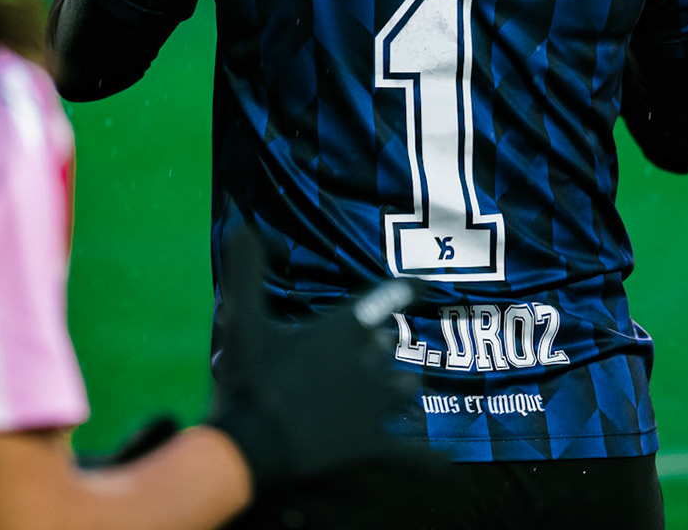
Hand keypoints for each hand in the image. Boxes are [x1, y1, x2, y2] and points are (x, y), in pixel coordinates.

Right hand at [206, 230, 421, 495]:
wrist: (254, 445)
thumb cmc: (250, 379)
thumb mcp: (242, 321)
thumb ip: (245, 272)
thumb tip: (242, 225)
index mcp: (343, 331)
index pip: (384, 300)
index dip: (406, 290)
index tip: (424, 282)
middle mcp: (368, 364)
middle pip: (388, 349)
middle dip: (383, 347)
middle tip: (382, 345)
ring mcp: (375, 407)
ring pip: (403, 390)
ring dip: (401, 387)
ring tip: (402, 387)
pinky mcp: (373, 444)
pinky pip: (411, 452)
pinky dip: (428, 457)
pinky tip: (445, 461)